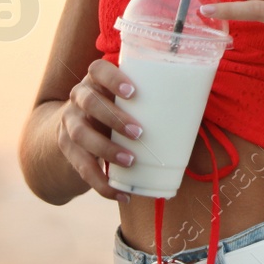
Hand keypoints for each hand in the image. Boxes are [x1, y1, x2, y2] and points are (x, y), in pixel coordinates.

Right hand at [56, 58, 142, 202]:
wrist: (72, 129)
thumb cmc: (115, 108)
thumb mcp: (123, 98)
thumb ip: (147, 97)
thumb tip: (196, 102)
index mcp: (96, 80)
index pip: (97, 70)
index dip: (113, 78)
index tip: (133, 92)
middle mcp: (78, 98)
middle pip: (90, 102)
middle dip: (115, 118)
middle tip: (140, 132)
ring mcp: (69, 124)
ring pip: (82, 135)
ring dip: (107, 150)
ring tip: (131, 161)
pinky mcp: (67, 150)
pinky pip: (82, 168)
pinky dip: (101, 184)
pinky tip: (121, 194)